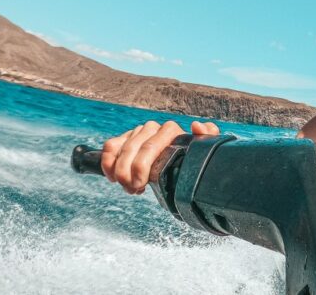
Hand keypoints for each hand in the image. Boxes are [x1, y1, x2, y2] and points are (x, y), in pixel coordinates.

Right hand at [100, 120, 219, 193]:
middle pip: (133, 150)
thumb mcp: (201, 155)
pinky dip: (107, 162)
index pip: (150, 147)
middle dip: (127, 174)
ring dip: (118, 172)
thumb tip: (196, 126)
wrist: (180, 169)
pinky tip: (113, 177)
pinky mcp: (126, 138)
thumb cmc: (191, 163)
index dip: (140, 167)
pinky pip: (110, 146)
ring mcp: (139, 132)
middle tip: (132, 189)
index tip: (140, 185)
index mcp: (171, 130)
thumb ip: (208, 137)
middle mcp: (154, 128)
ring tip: (128, 187)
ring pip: (120, 149)